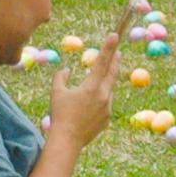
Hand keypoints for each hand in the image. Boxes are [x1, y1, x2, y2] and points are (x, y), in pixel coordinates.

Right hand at [48, 30, 121, 147]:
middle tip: (118, 52)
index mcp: (92, 87)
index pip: (102, 62)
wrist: (67, 140)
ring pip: (108, 91)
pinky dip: (100, 101)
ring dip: (104, 84)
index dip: (108, 48)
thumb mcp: (57, 92)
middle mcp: (103, 96)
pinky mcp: (107, 119)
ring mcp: (107, 108)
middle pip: (112, 74)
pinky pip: (105, 105)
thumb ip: (61, 77)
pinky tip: (88, 107)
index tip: (115, 36)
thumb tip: (67, 70)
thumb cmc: (60, 114)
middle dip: (115, 62)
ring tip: (95, 84)